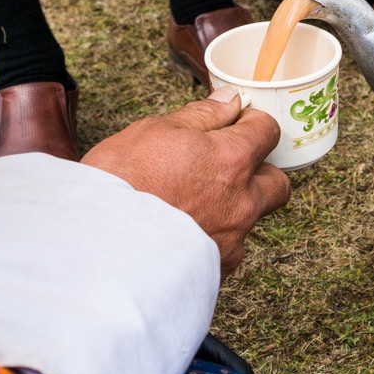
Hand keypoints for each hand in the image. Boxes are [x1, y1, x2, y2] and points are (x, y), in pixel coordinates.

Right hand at [82, 88, 290, 278]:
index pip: (268, 131)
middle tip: (226, 166)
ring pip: (251, 218)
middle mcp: (242, 203)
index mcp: (232, 161)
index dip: (252, 123)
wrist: (97, 248)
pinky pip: (227, 249)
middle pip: (276, 183)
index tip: (237, 124)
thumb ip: (202, 115)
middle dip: (259, 171)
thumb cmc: (121, 185)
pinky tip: (181, 232)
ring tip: (194, 203)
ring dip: (235, 207)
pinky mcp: (216, 272)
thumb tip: (229, 101)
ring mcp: (232, 241)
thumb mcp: (155, 131)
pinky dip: (212, 238)